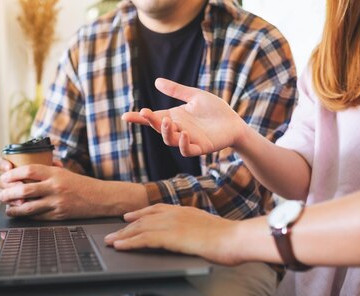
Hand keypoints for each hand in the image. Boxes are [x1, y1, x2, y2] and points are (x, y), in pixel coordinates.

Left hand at [0, 164, 109, 219]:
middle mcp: (56, 187)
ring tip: (7, 207)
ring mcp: (57, 202)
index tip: (4, 177)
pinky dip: (25, 216)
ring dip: (14, 207)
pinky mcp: (59, 215)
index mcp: (56, 173)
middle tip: (1, 194)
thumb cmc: (81, 184)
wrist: (100, 198)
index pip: (29, 170)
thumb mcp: (64, 172)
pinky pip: (38, 217)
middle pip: (25, 189)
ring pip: (29, 206)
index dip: (13, 174)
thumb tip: (24, 170)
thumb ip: (46, 170)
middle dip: (9, 192)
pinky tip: (19, 214)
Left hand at [104, 204, 243, 265]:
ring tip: (109, 241)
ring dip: (122, 235)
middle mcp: (176, 214)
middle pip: (144, 219)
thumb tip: (192, 239)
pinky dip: (129, 242)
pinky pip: (143, 239)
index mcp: (186, 211)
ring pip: (140, 228)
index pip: (157, 209)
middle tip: (112, 232)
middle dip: (126, 227)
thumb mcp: (209, 230)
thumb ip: (196, 231)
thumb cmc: (230, 239)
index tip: (129, 216)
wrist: (236, 239)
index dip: (141, 213)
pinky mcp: (171, 236)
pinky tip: (119, 246)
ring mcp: (172, 224)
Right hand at [121, 78, 247, 155]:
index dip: (139, 118)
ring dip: (165, 132)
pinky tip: (184, 133)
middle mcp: (178, 129)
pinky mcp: (200, 148)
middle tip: (146, 114)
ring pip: (170, 140)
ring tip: (166, 121)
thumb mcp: (194, 96)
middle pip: (159, 128)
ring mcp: (188, 140)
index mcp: (174, 117)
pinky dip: (184, 143)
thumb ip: (176, 91)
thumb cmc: (215, 110)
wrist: (234, 122)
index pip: (153, 118)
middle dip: (151, 122)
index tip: (125, 116)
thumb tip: (156, 81)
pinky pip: (188, 150)